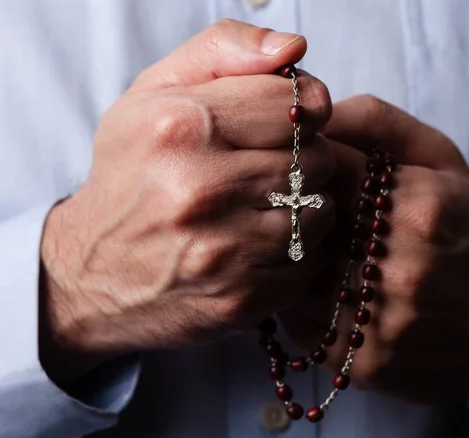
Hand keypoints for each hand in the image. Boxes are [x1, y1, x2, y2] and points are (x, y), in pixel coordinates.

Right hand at [39, 20, 334, 383]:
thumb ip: (224, 50)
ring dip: (305, 207)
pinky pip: (307, 265)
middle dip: (304, 159)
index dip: (303, 109)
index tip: (289, 123)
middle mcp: (200, 188)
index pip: (296, 102)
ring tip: (268, 206)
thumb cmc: (131, 174)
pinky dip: (296, 254)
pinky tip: (262, 245)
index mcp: (181, 125)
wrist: (90, 270)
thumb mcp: (154, 93)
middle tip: (271, 168)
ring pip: (319, 213)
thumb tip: (294, 48)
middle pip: (315, 159)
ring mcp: (220, 251)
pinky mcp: (237, 299)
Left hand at [281, 95, 468, 407]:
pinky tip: (318, 289)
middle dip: (288, 210)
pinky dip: (294, 299)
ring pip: (290, 273)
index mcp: (419, 204)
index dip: (301, 164)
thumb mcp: (443, 160)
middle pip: (299, 222)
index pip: (323, 167)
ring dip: (286, 255)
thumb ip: (379, 121)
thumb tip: (314, 110)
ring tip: (307, 249)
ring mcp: (380, 318)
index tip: (300, 168)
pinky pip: (295, 321)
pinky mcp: (361, 362)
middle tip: (294, 209)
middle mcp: (399, 264)